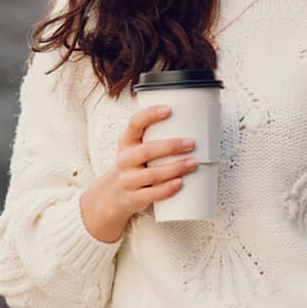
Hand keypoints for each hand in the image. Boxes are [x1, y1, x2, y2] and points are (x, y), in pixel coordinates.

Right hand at [80, 104, 197, 241]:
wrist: (113, 194)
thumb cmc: (134, 166)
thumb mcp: (136, 148)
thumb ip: (155, 137)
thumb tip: (192, 125)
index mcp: (126, 142)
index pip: (135, 123)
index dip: (150, 115)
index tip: (168, 110)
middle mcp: (125, 159)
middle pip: (147, 150)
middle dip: (171, 146)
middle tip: (191, 143)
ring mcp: (128, 179)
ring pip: (152, 174)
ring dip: (175, 168)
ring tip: (193, 163)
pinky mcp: (133, 197)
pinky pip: (151, 194)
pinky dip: (166, 189)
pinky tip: (180, 183)